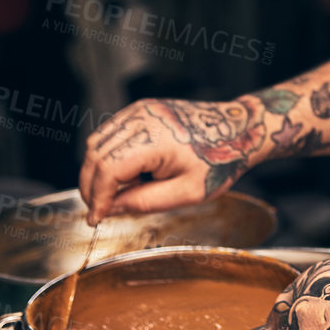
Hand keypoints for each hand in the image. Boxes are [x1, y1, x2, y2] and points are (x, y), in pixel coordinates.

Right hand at [78, 96, 269, 223]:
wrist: (238, 131)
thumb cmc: (219, 161)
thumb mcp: (185, 192)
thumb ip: (143, 202)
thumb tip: (108, 209)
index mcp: (156, 138)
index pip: (108, 169)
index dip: (97, 197)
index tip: (95, 219)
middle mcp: (143, 118)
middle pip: (96, 154)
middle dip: (91, 186)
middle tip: (99, 211)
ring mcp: (140, 110)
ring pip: (97, 142)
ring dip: (97, 171)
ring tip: (120, 193)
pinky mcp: (141, 109)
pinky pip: (109, 134)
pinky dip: (107, 157)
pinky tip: (128, 175)